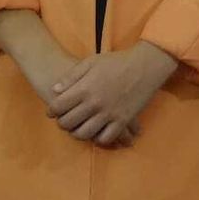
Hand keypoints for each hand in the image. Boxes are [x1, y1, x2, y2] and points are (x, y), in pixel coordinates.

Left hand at [48, 42, 178, 146]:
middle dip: (62, 122)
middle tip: (66, 119)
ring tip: (80, 126)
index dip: (52, 110)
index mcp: (85, 88)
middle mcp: (95, 103)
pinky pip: (105, 138)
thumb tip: (55, 90)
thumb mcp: (92, 61)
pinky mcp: (123, 120)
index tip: (54, 110)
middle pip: (67, 123)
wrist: (147, 64)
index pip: (58, 107)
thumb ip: (72, 76)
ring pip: (83, 134)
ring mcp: (109, 113)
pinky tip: (98, 130)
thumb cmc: (118, 61)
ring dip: (77, 132)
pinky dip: (98, 137)